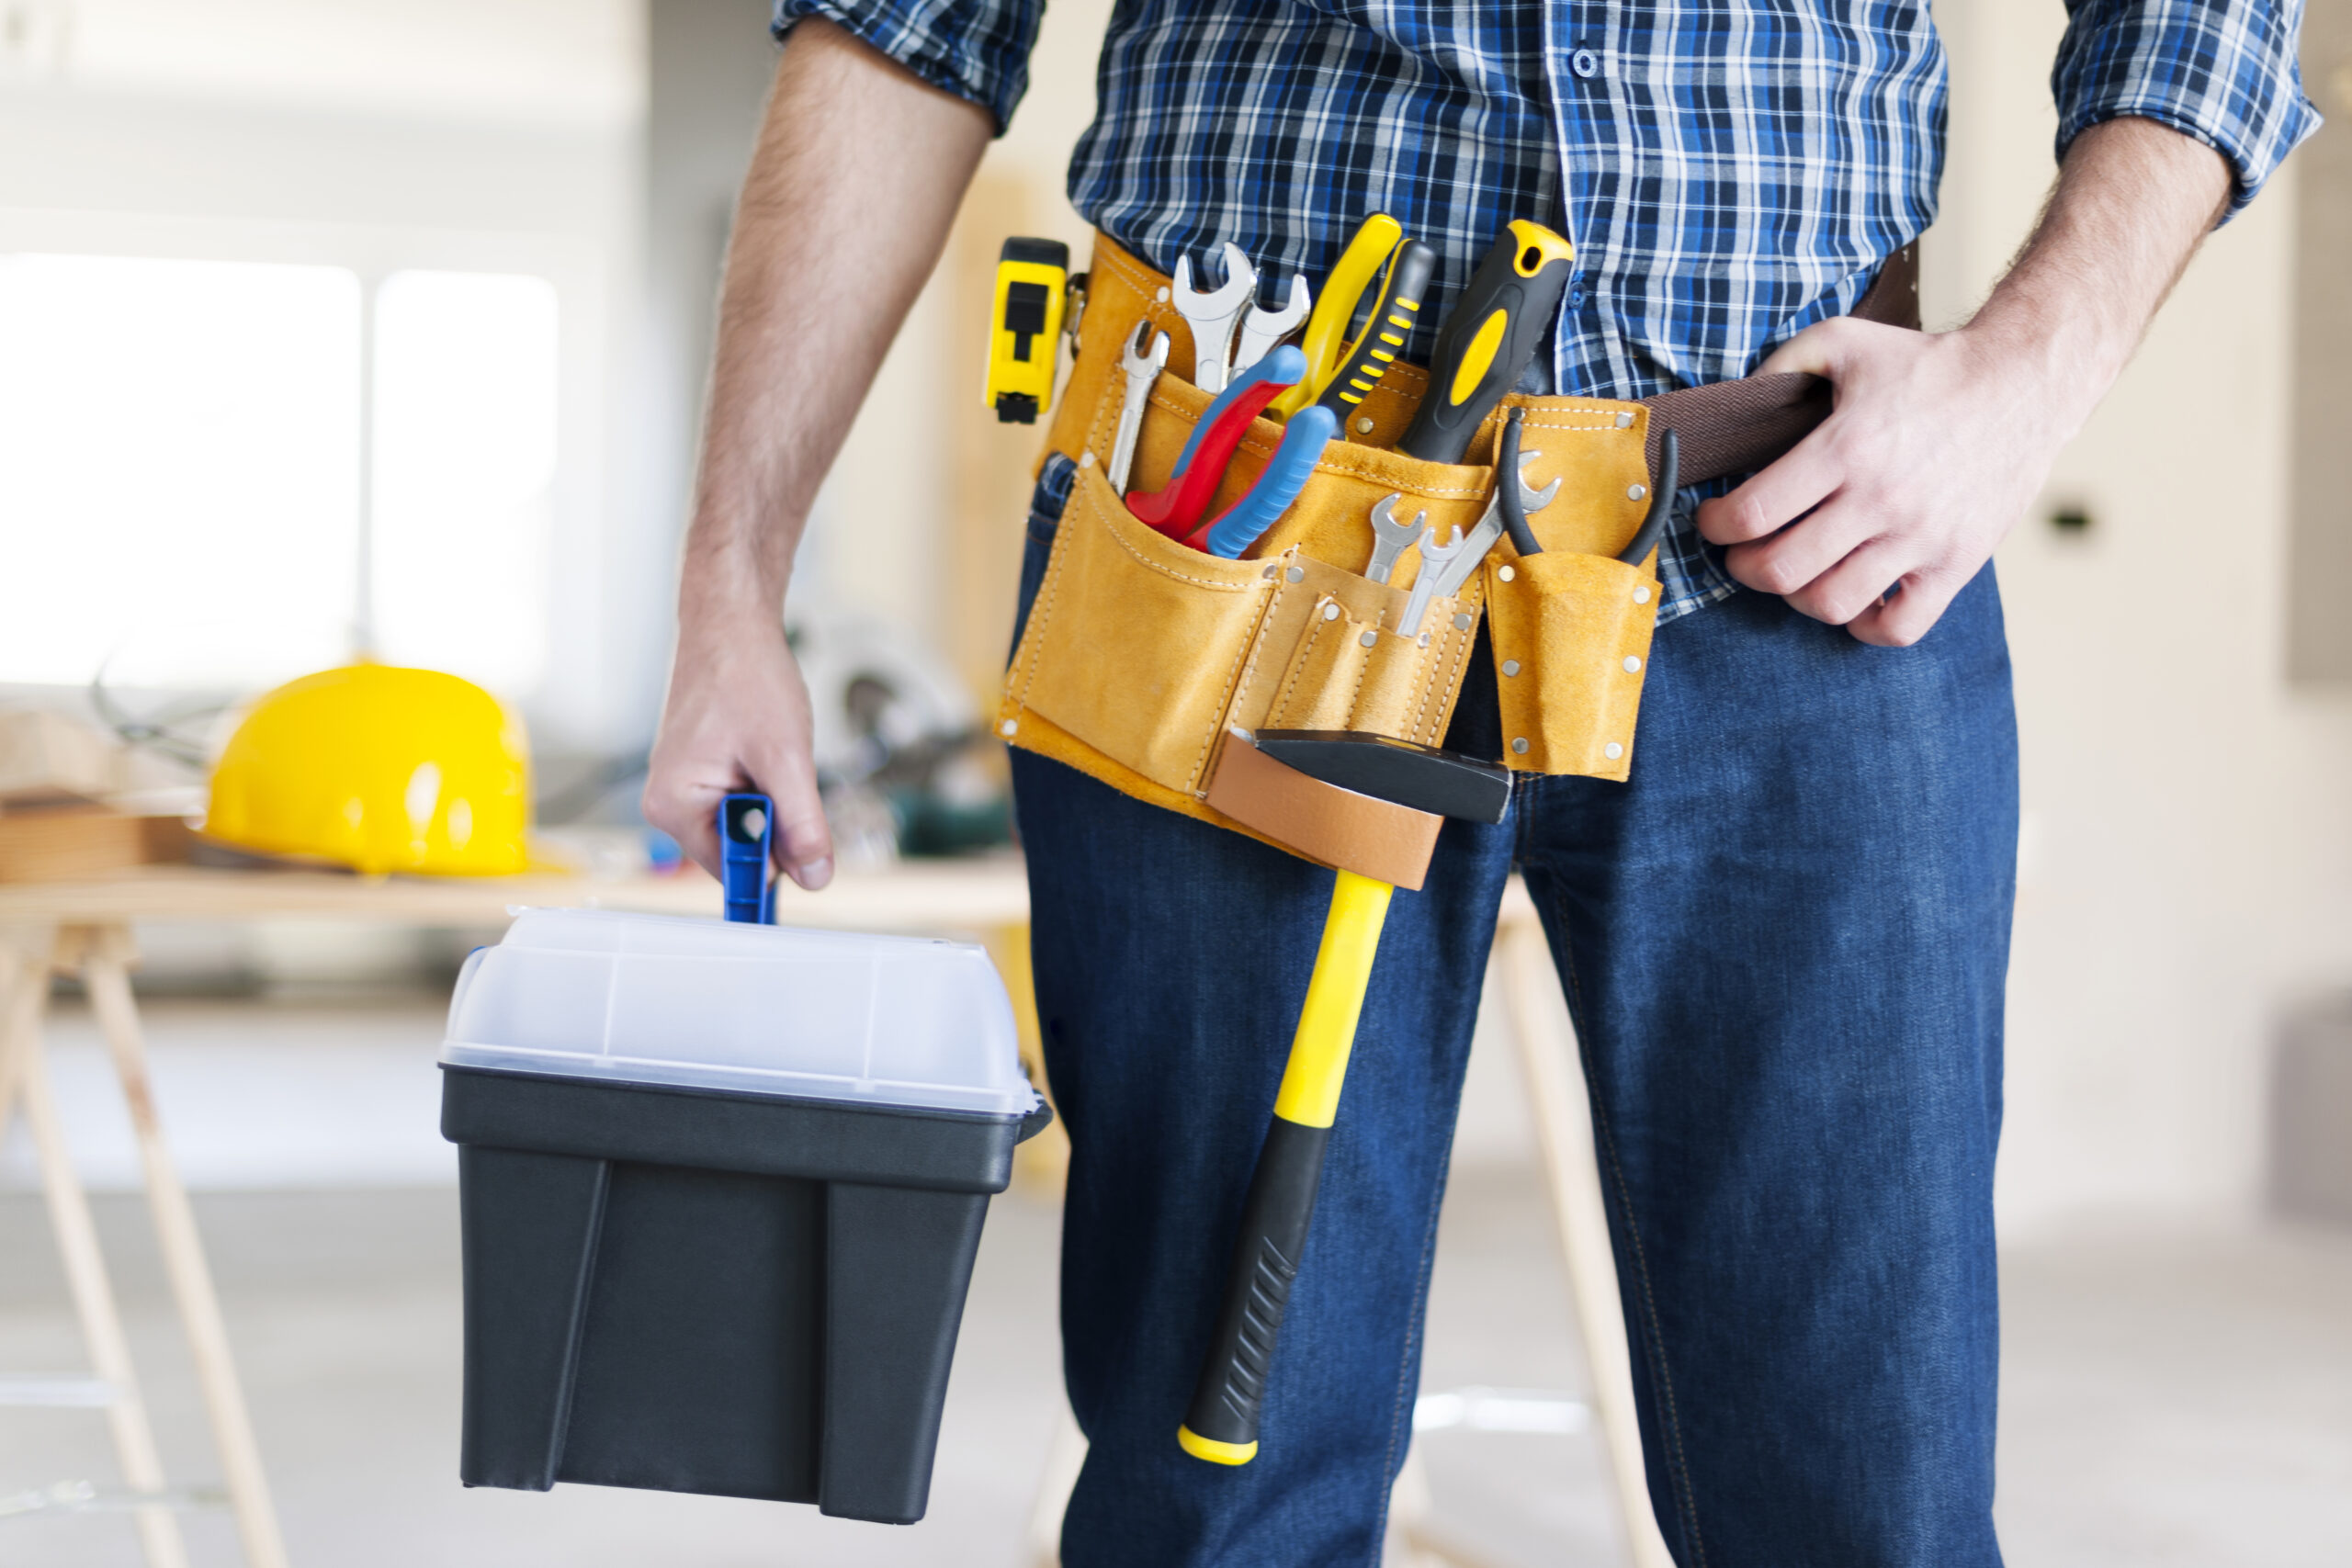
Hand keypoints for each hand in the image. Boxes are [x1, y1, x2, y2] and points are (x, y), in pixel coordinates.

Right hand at [642, 615, 834, 889]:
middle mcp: (670, 803)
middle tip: (788, 773)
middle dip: (779, 822)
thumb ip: (801, 825)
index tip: (810, 857)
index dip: (777, 863)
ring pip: (751, 824)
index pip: (733, 872)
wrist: (732, 621)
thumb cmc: (746, 676)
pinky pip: (746, 801)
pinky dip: (770, 783)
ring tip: (775, 751)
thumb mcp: (786, 759)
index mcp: (675, 807)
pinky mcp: (703, 773)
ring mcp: (686, 788)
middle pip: (743, 850)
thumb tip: (815, 878)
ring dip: (778, 799)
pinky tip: (770, 748)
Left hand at [1693, 318, 2072, 645]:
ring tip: (1795, 571)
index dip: (1716, 527)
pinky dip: (1864, 626)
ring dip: (1795, 596)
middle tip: (1742, 553)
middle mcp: (1882, 500)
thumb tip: (1737, 400)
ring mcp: (1922, 538)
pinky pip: (1898, 628)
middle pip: (1781, 569)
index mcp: (1846, 448)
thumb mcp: (1845, 341)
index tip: (1712, 521)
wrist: (2023, 381)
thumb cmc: (1927, 365)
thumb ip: (1781, 363)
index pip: (1753, 513)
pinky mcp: (1957, 564)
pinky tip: (1852, 596)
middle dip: (1743, 567)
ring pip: (1831, 603)